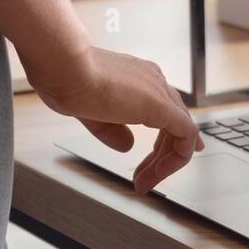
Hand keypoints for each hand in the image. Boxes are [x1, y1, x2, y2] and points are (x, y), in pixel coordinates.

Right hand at [26, 45, 200, 194]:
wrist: (61, 65)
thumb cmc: (65, 79)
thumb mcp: (90, 112)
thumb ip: (112, 129)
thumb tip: (128, 145)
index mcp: (138, 78)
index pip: (164, 111)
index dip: (163, 140)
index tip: (154, 163)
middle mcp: (153, 81)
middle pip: (174, 124)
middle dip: (160, 157)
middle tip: (143, 180)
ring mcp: (159, 91)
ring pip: (182, 131)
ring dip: (166, 162)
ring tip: (145, 182)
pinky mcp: (161, 105)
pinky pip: (186, 135)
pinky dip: (177, 158)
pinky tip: (159, 173)